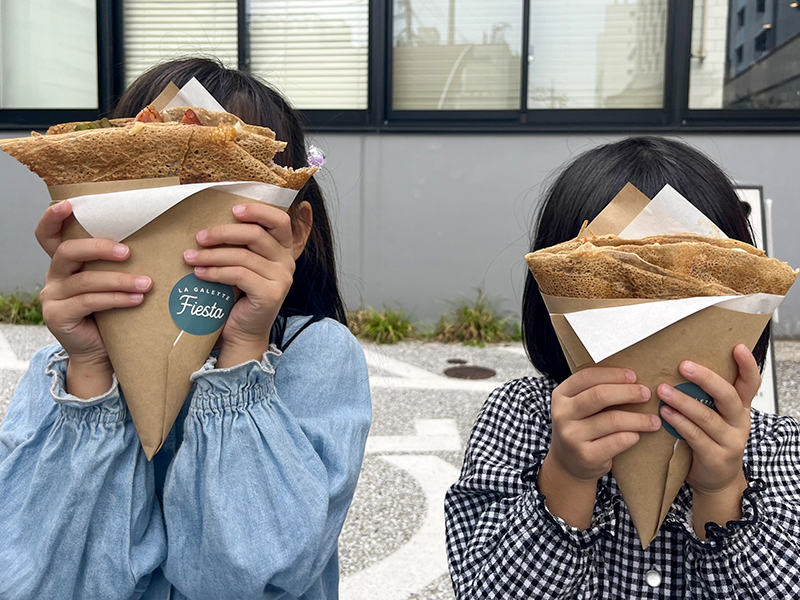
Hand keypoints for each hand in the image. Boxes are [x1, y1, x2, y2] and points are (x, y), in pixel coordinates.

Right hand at [36, 200, 152, 397]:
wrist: (103, 352)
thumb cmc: (114, 313)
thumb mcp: (114, 283)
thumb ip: (119, 264)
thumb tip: (157, 240)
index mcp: (66, 263)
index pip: (48, 235)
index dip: (52, 217)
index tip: (69, 204)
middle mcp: (54, 276)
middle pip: (68, 251)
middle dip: (99, 248)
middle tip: (128, 252)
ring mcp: (53, 297)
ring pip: (85, 280)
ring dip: (120, 280)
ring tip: (147, 284)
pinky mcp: (58, 316)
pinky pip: (89, 302)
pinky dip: (116, 299)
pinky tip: (137, 300)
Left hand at [183, 203, 303, 367]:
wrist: (241, 332)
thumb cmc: (237, 296)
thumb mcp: (241, 263)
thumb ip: (240, 245)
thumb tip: (211, 222)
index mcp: (283, 249)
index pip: (280, 220)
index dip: (258, 211)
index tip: (233, 209)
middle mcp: (287, 262)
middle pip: (257, 234)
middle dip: (224, 232)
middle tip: (199, 237)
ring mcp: (282, 279)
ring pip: (243, 256)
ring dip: (212, 254)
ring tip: (190, 257)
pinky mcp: (271, 294)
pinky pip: (239, 274)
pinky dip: (215, 272)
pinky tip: (200, 273)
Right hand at [539, 368, 660, 527]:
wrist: (568, 463)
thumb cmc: (580, 427)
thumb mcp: (578, 406)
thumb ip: (595, 391)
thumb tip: (633, 379)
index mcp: (561, 395)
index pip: (587, 377)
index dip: (612, 374)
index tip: (633, 376)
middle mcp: (562, 414)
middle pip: (599, 395)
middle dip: (628, 392)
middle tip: (646, 394)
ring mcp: (572, 436)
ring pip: (612, 420)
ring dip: (638, 418)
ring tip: (654, 420)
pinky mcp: (586, 455)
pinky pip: (617, 441)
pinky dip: (632, 436)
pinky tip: (638, 435)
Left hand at [658, 344, 759, 535]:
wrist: (715, 479)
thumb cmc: (709, 439)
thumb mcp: (714, 415)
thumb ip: (704, 395)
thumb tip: (679, 363)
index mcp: (739, 407)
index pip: (750, 382)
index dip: (747, 365)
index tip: (737, 346)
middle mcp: (739, 421)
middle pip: (727, 396)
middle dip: (706, 379)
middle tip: (683, 365)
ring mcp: (730, 441)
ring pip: (708, 417)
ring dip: (683, 402)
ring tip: (663, 390)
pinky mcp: (716, 457)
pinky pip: (696, 437)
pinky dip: (680, 423)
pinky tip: (665, 413)